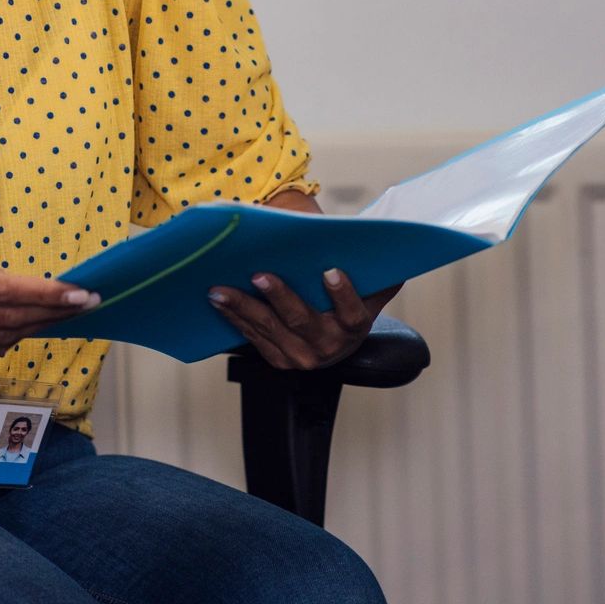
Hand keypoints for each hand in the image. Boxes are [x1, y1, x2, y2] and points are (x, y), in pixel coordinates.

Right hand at [0, 244, 99, 371]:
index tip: (81, 293)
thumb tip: (34, 290)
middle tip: (86, 303)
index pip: (4, 291)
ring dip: (37, 326)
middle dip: (53, 311)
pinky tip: (24, 326)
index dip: (46, 294)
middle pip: (9, 318)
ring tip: (62, 313)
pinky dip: (10, 339)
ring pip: (3, 339)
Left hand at [208, 269, 398, 371]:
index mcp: (354, 325)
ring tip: (219, 289)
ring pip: (269, 329)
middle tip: (259, 275)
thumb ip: (377, 272)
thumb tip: (387, 243)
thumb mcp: (369, 290)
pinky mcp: (278, 359)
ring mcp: (301, 356)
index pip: (352, 311)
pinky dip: (234, 317)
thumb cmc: (348, 303)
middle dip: (279, 297)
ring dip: (242, 307)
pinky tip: (217, 300)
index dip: (343, 293)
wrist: (335, 341)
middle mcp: (328, 346)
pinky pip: (253, 337)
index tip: (331, 270)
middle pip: (301, 320)